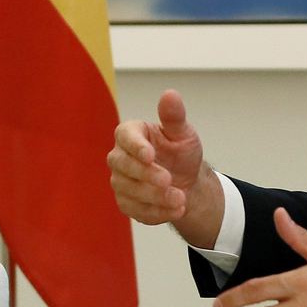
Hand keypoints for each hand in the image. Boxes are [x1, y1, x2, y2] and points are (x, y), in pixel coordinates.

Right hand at [108, 89, 222, 244]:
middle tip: (168, 180)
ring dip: (155, 197)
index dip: (136, 146)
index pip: (125, 136)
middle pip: (122, 165)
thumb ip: (174, 117)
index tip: (150, 155)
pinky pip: (136, 210)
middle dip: (145, 174)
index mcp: (131, 133)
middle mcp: (120, 157)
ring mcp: (120, 181)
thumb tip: (170, 94)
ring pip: (128, 190)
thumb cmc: (181, 153)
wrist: (186, 183)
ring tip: (180, 199)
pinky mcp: (126, 203)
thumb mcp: (183, 134)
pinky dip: (157, 212)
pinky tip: (177, 209)